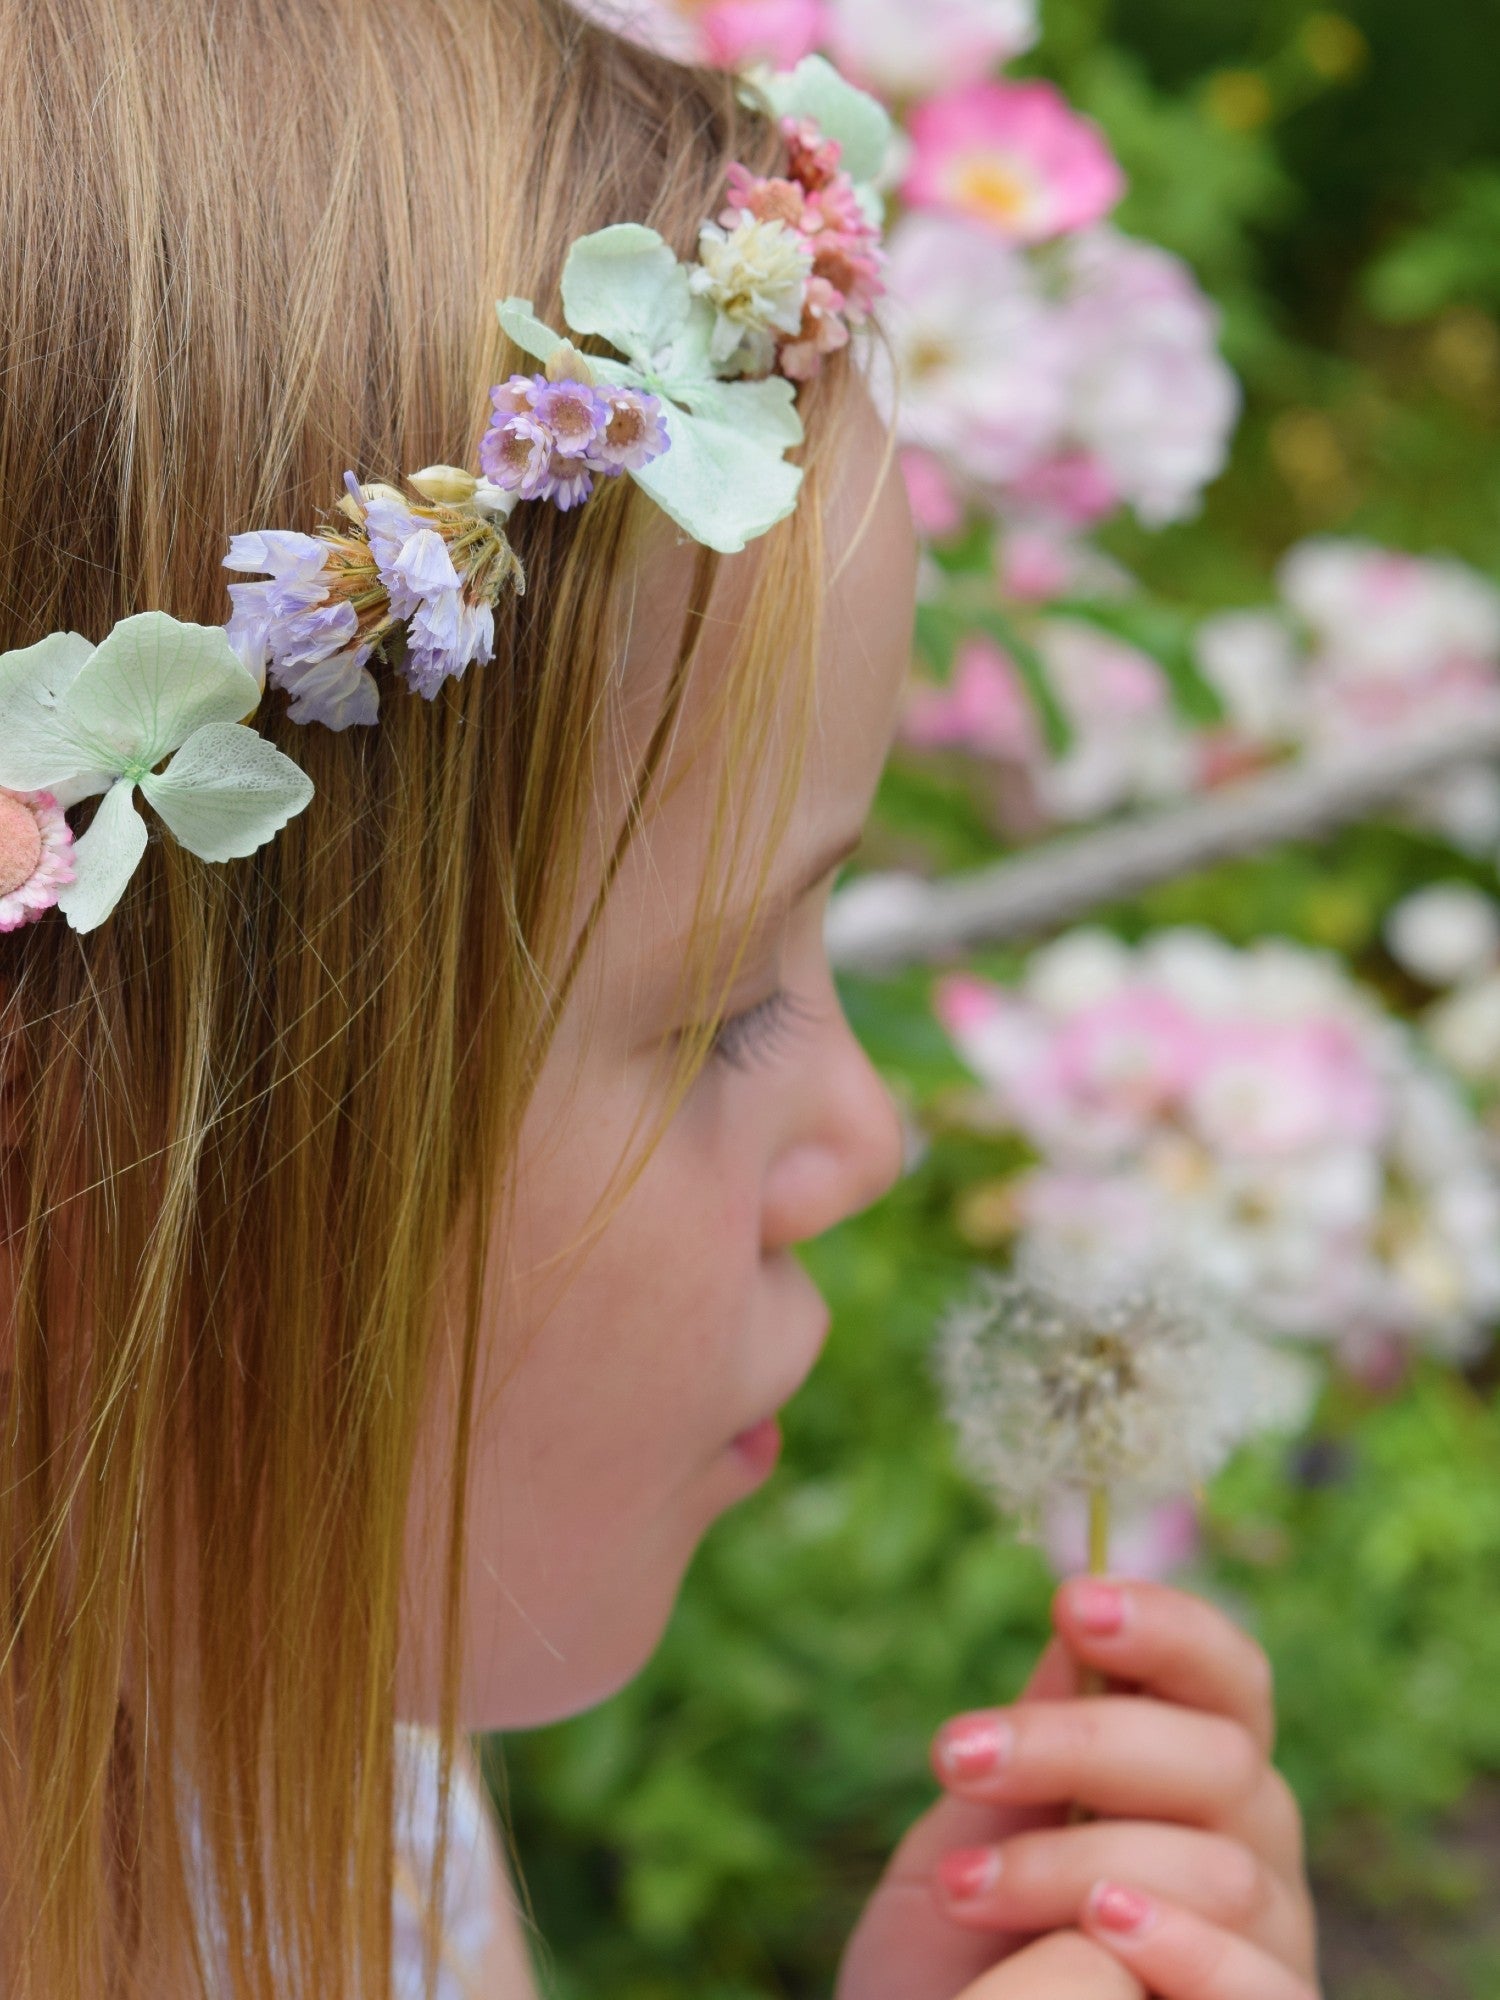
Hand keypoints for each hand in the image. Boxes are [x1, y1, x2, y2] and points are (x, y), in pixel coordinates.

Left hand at [835, 1580, 1318, 1999]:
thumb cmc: (946, 1963)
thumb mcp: (960, 1840)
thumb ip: (1025, 1747)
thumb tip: (1075, 1624)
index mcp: (1187, 1776)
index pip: (1226, 1678)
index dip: (1167, 1628)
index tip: (1072, 1603)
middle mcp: (1249, 1851)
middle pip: (1221, 1758)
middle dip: (1078, 1742)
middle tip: (954, 1752)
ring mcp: (1269, 1947)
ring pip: (1220, 1868)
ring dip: (1075, 1862)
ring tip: (967, 1884)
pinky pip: (1260, 1984)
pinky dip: (1181, 1946)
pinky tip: (1102, 1927)